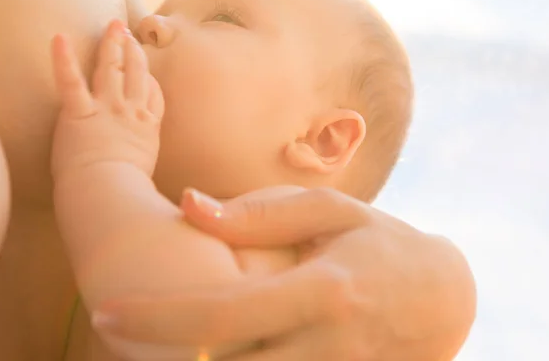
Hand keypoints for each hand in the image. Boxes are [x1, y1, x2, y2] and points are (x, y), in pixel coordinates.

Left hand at [50, 19, 163, 178]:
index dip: (149, 79)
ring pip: (112, 68)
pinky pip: (71, 82)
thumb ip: (145, 155)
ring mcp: (107, 109)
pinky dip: (63, 60)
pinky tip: (59, 38)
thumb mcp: (147, 169)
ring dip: (113, 44)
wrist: (110, 193)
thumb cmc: (128, 190)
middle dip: (134, 50)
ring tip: (114, 26)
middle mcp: (130, 111)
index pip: (153, 93)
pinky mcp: (80, 113)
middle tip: (129, 33)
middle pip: (136, 72)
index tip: (146, 72)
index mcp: (147, 126)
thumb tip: (146, 160)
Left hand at [93, 187, 476, 359]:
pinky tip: (206, 352)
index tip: (106, 310)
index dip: (157, 318)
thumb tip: (190, 203)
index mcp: (322, 290)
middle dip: (161, 360)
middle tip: (118, 332)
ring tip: (153, 344)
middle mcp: (327, 345)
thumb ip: (260, 212)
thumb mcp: (330, 211)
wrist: (442, 296)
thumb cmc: (379, 240)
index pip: (222, 314)